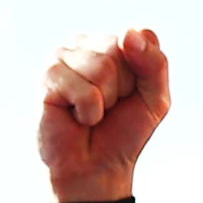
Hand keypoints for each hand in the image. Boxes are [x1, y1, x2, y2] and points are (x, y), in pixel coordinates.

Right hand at [38, 27, 172, 202]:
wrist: (96, 168)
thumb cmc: (123, 132)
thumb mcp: (155, 97)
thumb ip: (154, 62)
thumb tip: (127, 33)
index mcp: (109, 42)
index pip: (139, 38)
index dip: (141, 75)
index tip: (128, 95)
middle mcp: (82, 44)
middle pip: (119, 50)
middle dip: (122, 87)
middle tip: (108, 107)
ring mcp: (61, 59)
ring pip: (102, 68)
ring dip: (104, 102)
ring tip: (91, 113)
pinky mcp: (47, 79)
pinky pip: (84, 91)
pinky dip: (89, 112)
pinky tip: (76, 118)